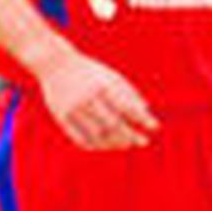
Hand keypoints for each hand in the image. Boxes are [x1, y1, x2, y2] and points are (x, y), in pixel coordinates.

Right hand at [35, 45, 158, 150]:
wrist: (56, 65)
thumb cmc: (90, 71)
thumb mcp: (111, 76)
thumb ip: (129, 92)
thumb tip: (146, 110)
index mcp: (104, 85)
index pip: (127, 106)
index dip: (142, 119)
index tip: (155, 127)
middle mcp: (88, 97)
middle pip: (113, 124)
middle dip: (130, 135)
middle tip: (144, 142)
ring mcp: (73, 109)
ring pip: (97, 134)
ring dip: (114, 143)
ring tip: (127, 145)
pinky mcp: (61, 117)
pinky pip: (79, 138)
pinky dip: (94, 145)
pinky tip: (106, 146)